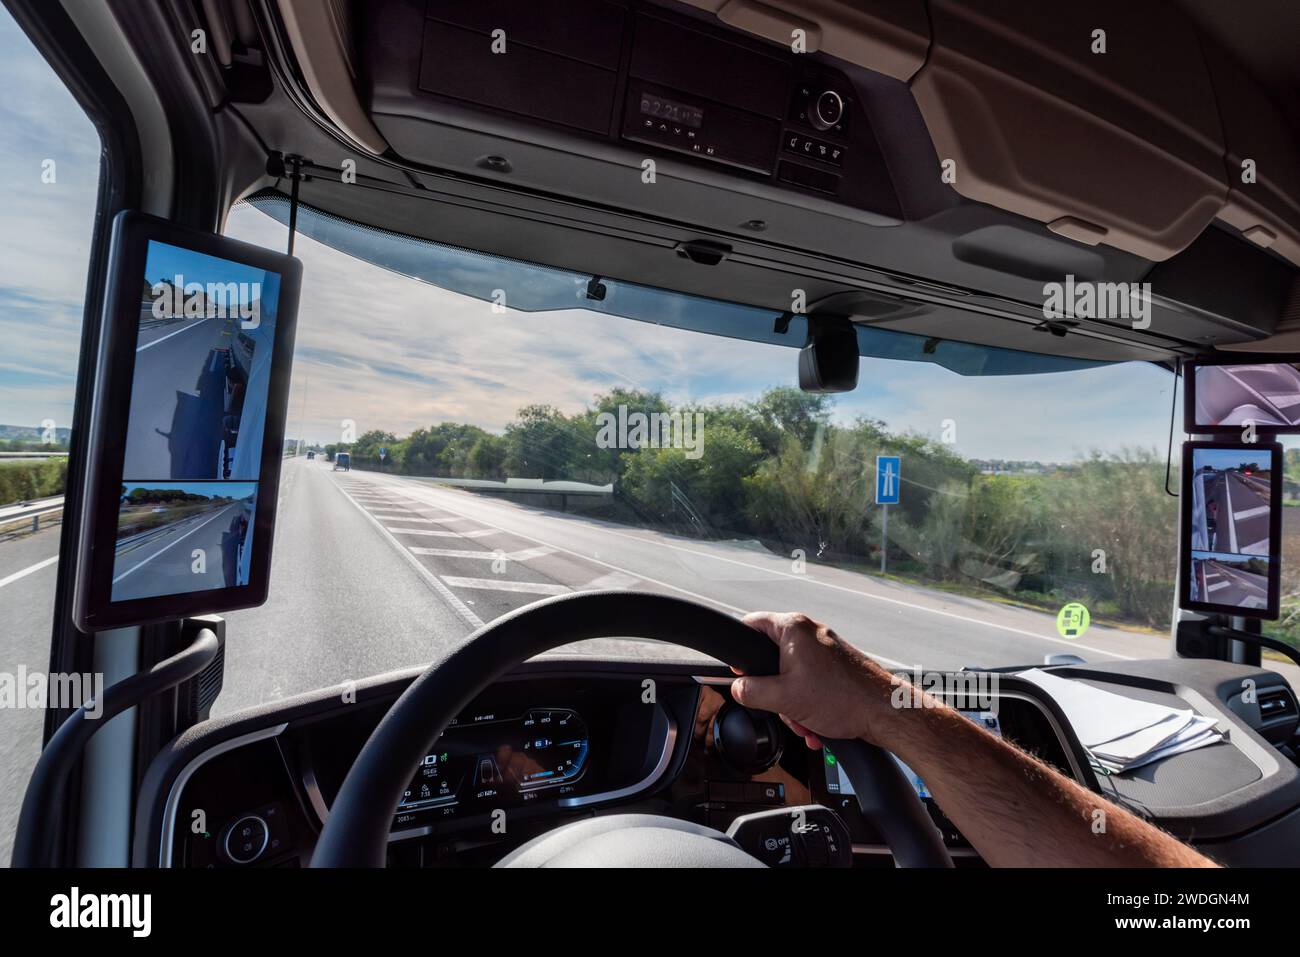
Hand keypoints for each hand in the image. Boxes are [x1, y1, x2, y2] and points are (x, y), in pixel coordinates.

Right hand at [730, 611, 894, 748]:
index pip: (751, 624)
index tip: (737, 668)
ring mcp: (826, 648)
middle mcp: (810, 633)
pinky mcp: (837, 665)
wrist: (885, 711)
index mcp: (793, 629)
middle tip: (782, 707)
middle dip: (774, 691)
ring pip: (792, 676)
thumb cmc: (843, 698)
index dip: (739, 648)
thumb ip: (751, 692)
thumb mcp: (783, 698)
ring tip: (806, 722)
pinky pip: (812, 683)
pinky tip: (817, 724)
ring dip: (794, 704)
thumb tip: (738, 689)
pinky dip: (810, 704)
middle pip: (772, 658)